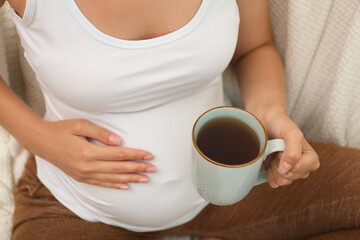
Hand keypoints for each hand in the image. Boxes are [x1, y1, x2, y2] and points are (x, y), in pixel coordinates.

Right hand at [27, 119, 154, 189]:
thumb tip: (119, 141)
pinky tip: (125, 185)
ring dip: (130, 178)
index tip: (149, 155)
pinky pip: (101, 183)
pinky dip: (114, 185)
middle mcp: (87, 166)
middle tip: (153, 169)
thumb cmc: (62, 130)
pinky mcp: (80, 177)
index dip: (135, 155)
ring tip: (145, 179)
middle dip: (138, 168)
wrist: (41, 141)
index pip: (119, 155)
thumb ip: (101, 133)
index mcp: (88, 152)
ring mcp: (83, 174)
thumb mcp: (80, 125)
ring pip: (112, 178)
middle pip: (119, 168)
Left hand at [261, 113, 319, 187]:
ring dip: (273, 167)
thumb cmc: (280, 125)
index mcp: (310, 159)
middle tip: (277, 149)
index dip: (288, 160)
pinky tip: (268, 161)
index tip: (283, 148)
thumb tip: (286, 169)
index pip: (301, 170)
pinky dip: (268, 172)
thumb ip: (293, 151)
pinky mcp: (277, 175)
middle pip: (289, 178)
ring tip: (273, 154)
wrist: (265, 122)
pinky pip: (273, 183)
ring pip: (281, 182)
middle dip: (279, 163)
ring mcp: (289, 172)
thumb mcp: (291, 133)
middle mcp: (302, 168)